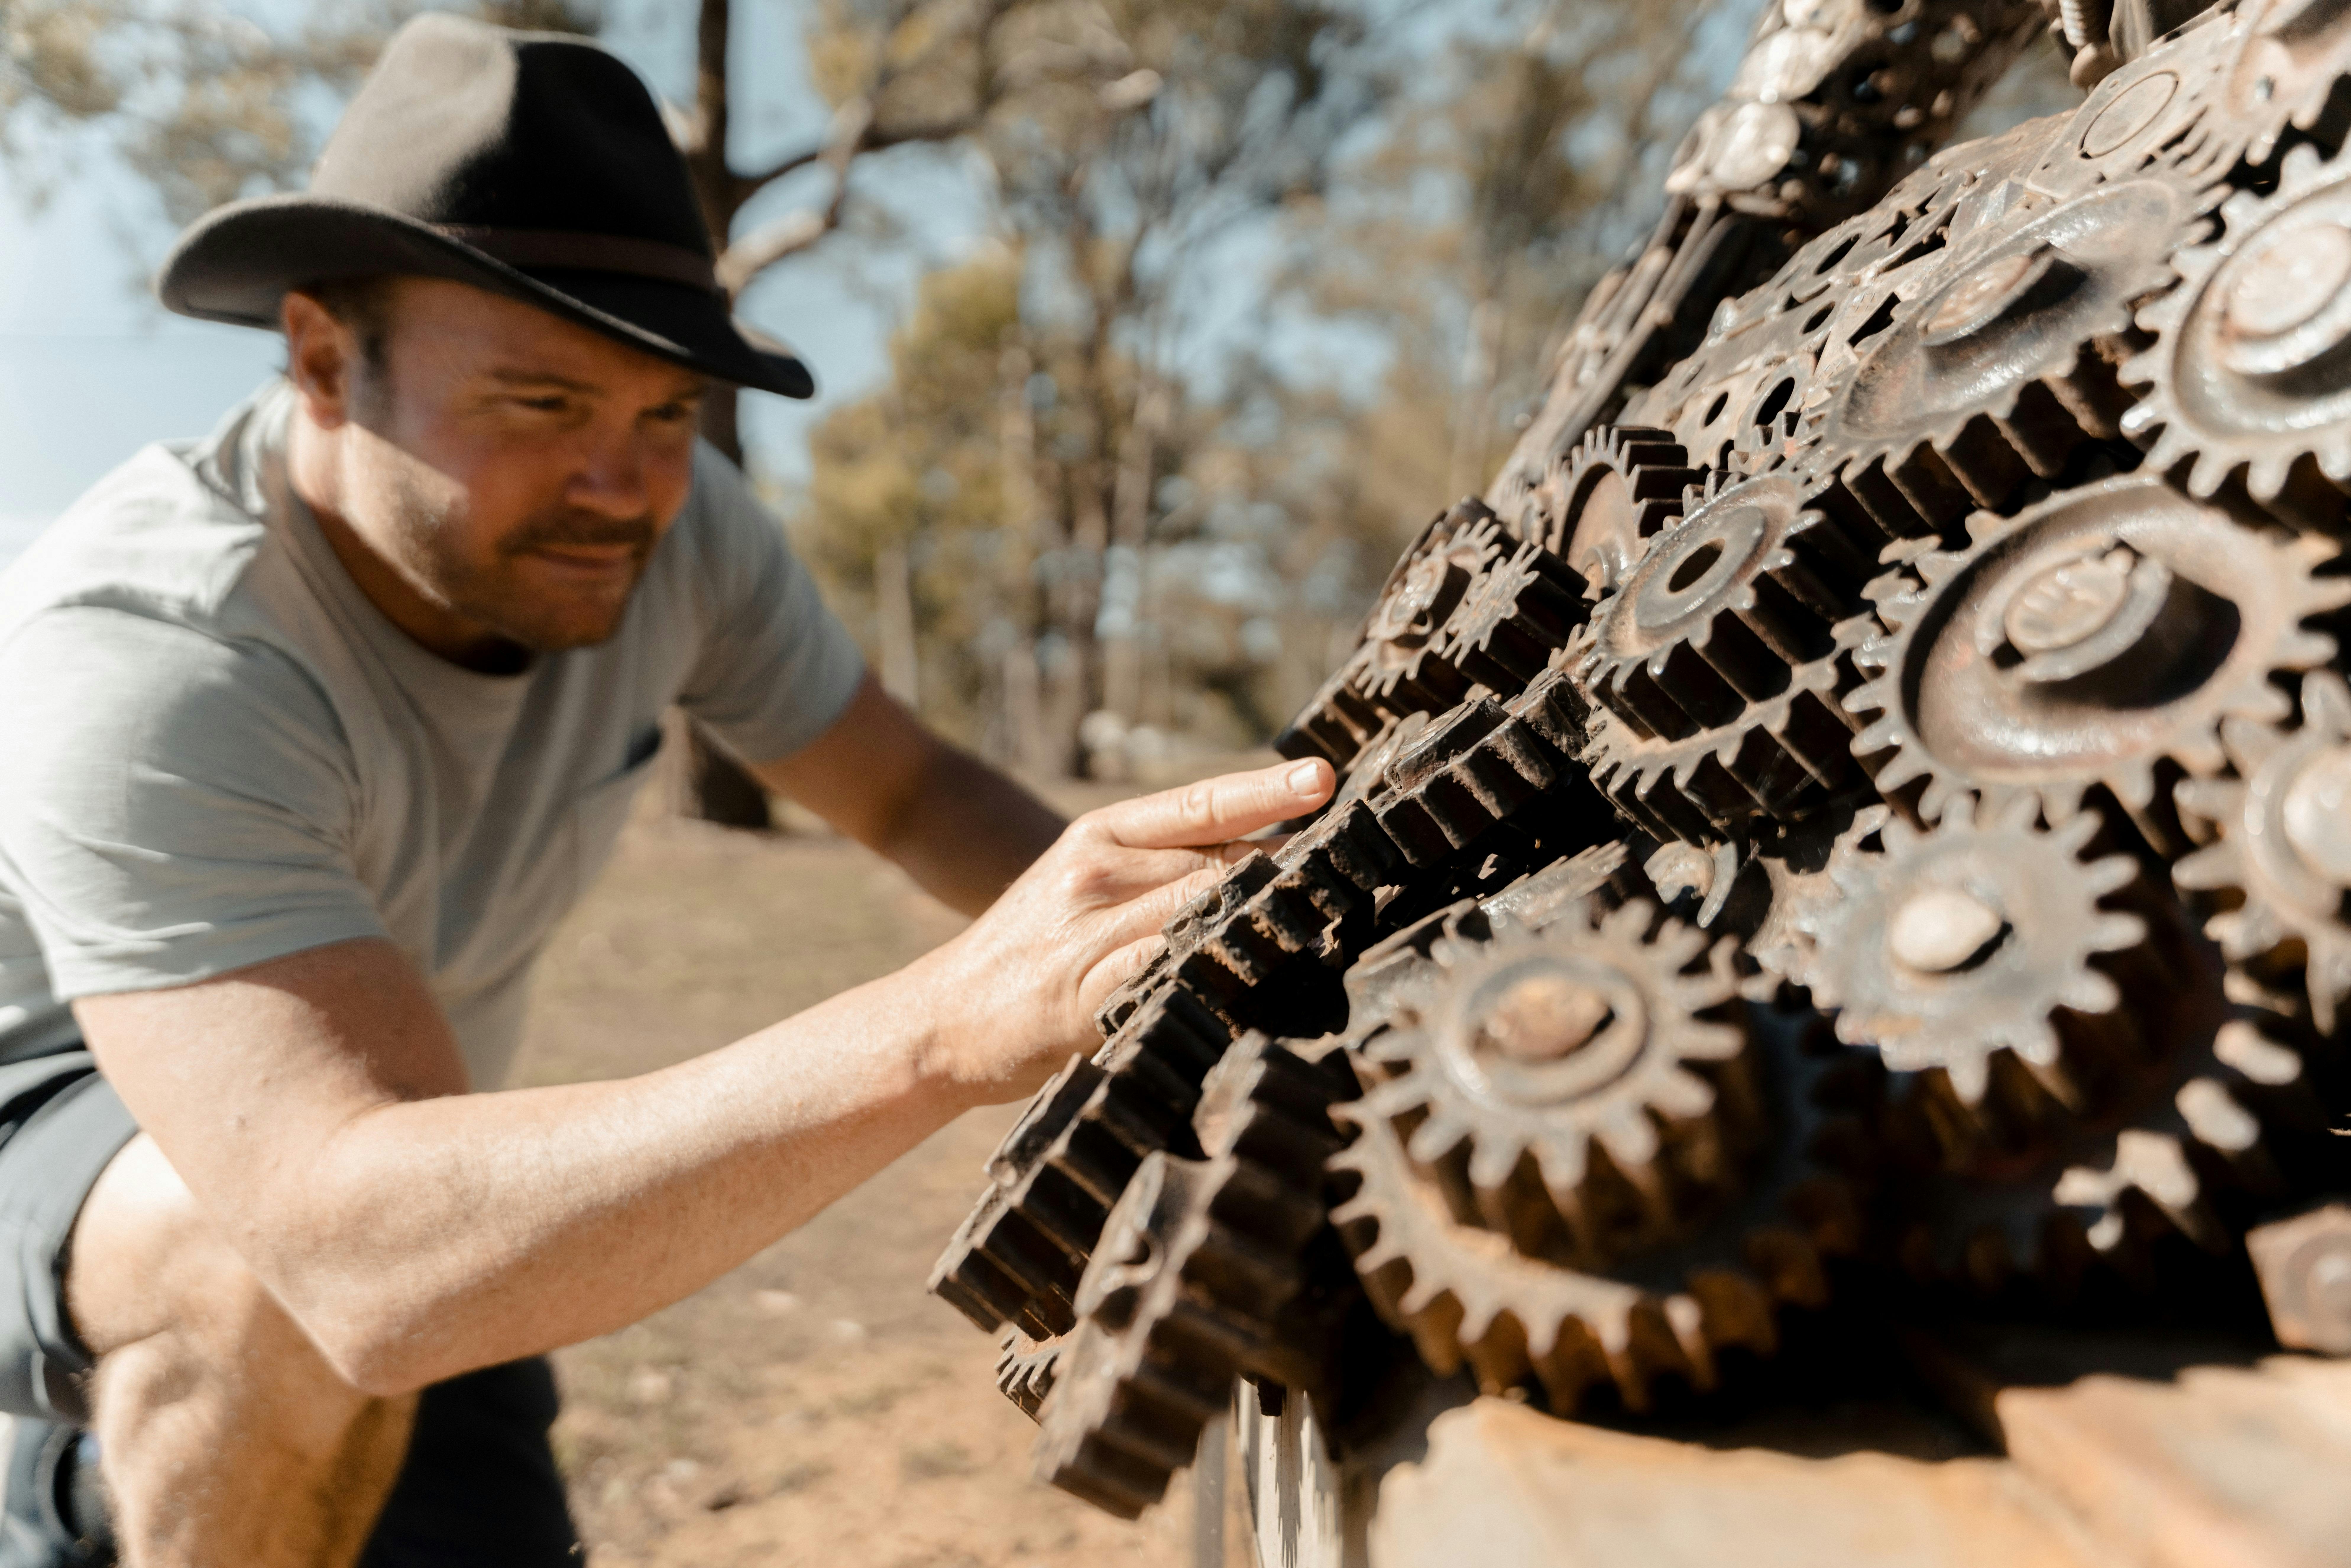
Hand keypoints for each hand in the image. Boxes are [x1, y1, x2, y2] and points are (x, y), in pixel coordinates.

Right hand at [915, 756, 1335, 1102]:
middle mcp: (1096, 874)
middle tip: (1350, 875)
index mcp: (1099, 836)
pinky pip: (1176, 975)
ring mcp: (1092, 934)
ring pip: (1206, 915)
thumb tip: (1267, 857)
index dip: (1267, 790)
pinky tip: (1260, 981)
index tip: (1325, 776)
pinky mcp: (1090, 996)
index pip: (1199, 802)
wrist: (944, 1018)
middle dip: (1286, 875)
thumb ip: (1166, 868)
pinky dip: (1223, 975)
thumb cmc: (1035, 950)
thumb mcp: (1087, 885)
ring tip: (1321, 928)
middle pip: (1221, 863)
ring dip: (1267, 924)